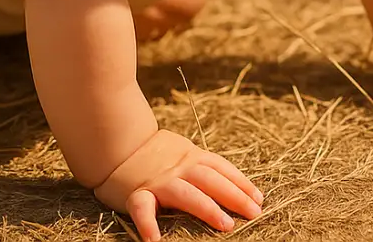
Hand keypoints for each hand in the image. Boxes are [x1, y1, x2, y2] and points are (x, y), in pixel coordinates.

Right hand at [93, 129, 262, 240]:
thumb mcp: (180, 151)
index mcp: (189, 156)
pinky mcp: (136, 193)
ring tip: (226, 225)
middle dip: (235, 196)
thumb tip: (228, 182)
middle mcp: (177, 167)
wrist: (114, 142)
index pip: (221, 168)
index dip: (241, 183)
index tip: (259, 198)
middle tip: (254, 213)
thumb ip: (198, 164)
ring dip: (207, 208)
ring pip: (186, 193)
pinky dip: (148, 224)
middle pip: (211, 180)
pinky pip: (142, 209)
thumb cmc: (151, 152)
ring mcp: (158, 181)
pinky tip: (155, 241)